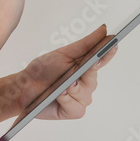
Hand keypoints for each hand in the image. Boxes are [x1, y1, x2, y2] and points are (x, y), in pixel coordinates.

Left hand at [4, 24, 118, 121]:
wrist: (25, 87)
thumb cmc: (43, 69)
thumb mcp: (64, 53)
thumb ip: (86, 43)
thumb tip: (104, 29)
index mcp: (84, 66)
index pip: (102, 59)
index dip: (109, 52)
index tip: (114, 43)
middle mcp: (86, 83)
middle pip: (94, 77)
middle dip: (84, 74)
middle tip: (76, 72)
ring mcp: (81, 98)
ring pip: (86, 94)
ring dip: (72, 89)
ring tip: (61, 86)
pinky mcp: (74, 111)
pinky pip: (78, 107)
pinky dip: (67, 100)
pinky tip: (59, 96)